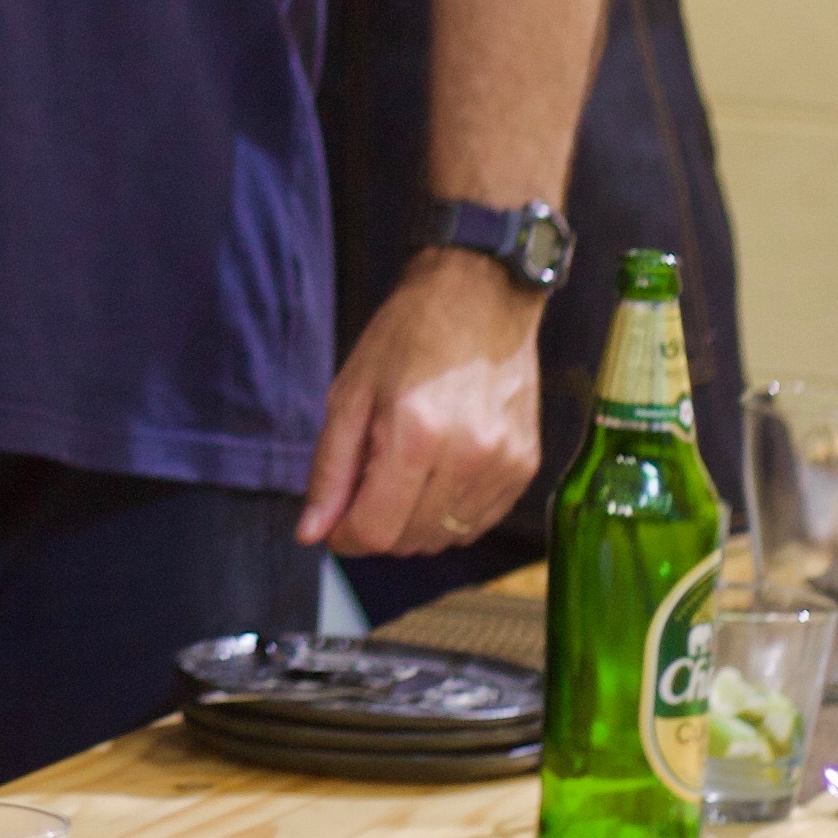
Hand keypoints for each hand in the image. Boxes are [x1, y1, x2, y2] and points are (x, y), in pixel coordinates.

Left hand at [296, 254, 545, 561]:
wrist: (482, 296)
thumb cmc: (406, 337)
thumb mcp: (350, 393)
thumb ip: (330, 469)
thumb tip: (312, 535)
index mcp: (416, 437)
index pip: (376, 531)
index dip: (346, 536)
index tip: (335, 521)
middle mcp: (467, 459)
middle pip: (409, 541)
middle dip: (377, 528)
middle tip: (368, 485)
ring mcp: (504, 466)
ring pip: (445, 538)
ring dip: (414, 523)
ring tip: (405, 474)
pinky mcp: (526, 467)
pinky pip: (478, 523)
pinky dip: (449, 514)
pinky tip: (438, 476)